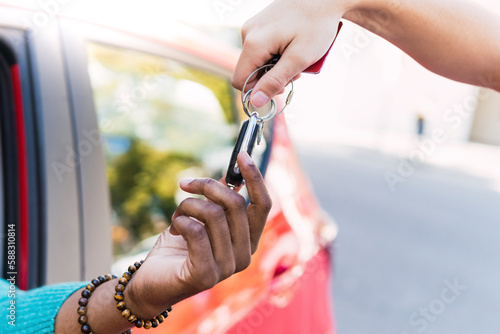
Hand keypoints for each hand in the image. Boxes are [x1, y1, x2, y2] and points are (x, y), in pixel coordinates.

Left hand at [126, 152, 271, 317]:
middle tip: (186, 183)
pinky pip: (196, 231)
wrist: (151, 281)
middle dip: (208, 186)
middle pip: (236, 204)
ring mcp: (227, 268)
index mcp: (249, 241)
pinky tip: (174, 228)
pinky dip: (181, 221)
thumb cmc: (178, 246)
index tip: (241, 154)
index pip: (263, 205)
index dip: (255, 178)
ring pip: (214, 214)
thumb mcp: (201, 218)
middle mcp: (245, 256)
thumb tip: (231, 174)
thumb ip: (219, 201)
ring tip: (178, 213)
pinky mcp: (206, 275)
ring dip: (189, 205)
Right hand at [231, 0, 348, 107]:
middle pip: (250, 72)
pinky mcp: (259, 25)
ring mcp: (253, 27)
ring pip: (258, 61)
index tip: (281, 88)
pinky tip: (292, 46)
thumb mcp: (299, 59)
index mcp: (254, 43)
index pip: (240, 81)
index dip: (258, 92)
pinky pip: (262, 49)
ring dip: (277, 66)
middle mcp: (247, 34)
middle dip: (272, 77)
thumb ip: (275, 81)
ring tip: (298, 56)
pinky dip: (277, 54)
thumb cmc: (316, 24)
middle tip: (296, 70)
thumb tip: (255, 101)